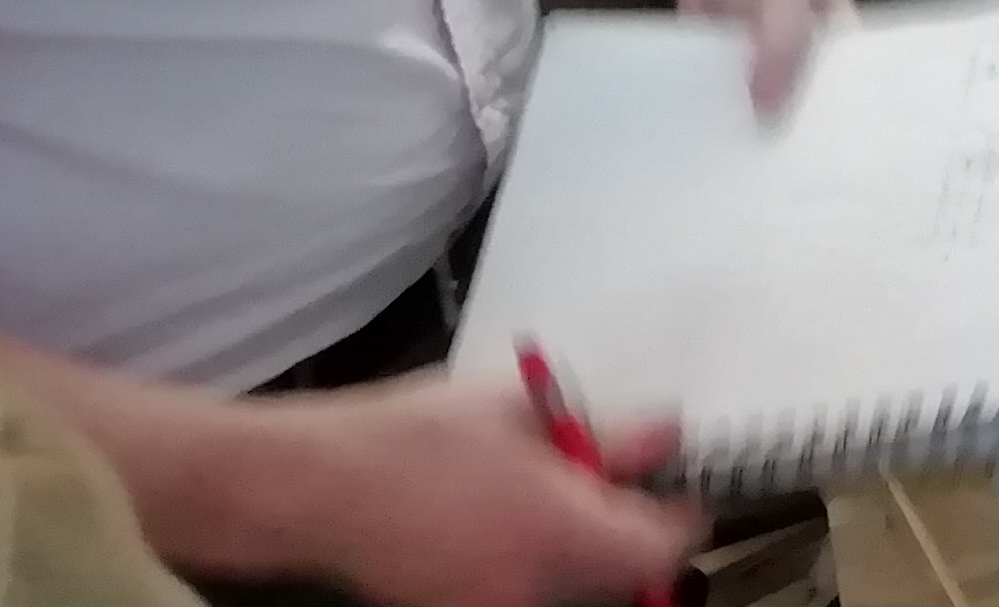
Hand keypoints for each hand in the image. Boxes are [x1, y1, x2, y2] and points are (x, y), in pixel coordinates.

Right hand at [245, 370, 698, 606]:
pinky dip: (540, 564)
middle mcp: (538, 589)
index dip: (679, 513)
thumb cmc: (415, 438)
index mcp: (560, 533)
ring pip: (580, 586)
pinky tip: (507, 521)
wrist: (318, 489)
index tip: (671, 483)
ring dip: (585, 548)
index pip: (664, 547)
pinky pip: (532, 592)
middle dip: (629, 531)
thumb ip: (603, 431)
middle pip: (624, 576)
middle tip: (605, 476)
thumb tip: (666, 436)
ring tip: (547, 492)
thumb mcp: (520, 410)